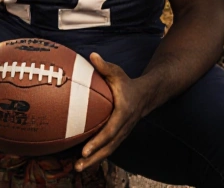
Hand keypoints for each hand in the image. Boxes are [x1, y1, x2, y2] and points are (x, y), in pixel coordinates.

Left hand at [76, 53, 148, 171]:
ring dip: (94, 162)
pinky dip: (96, 157)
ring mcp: (122, 134)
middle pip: (109, 147)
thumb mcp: (117, 72)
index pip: (110, 131)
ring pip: (108, 151)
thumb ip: (104, 66)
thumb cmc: (126, 83)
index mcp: (123, 113)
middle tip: (77, 166)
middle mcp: (124, 127)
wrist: (145, 95)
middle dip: (94, 158)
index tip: (85, 151)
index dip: (98, 142)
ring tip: (77, 169)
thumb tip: (92, 55)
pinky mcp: (119, 136)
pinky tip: (82, 162)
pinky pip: (108, 149)